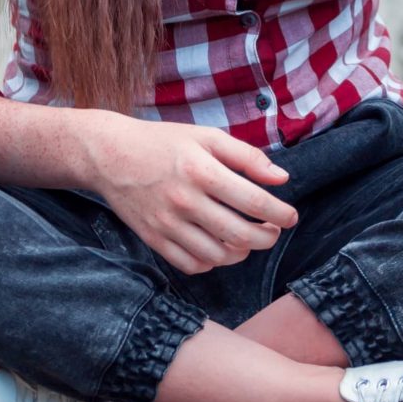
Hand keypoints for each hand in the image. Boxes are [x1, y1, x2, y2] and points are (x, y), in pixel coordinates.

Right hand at [76, 113, 297, 274]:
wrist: (111, 155)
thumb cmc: (164, 142)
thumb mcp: (207, 136)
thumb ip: (247, 157)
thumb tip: (281, 179)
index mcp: (202, 171)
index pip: (254, 201)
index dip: (280, 214)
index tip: (291, 217)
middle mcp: (185, 201)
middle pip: (239, 234)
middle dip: (266, 238)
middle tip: (273, 231)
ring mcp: (167, 223)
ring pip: (217, 255)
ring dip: (242, 253)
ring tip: (248, 239)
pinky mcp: (153, 239)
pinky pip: (191, 264)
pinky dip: (212, 262)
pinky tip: (220, 248)